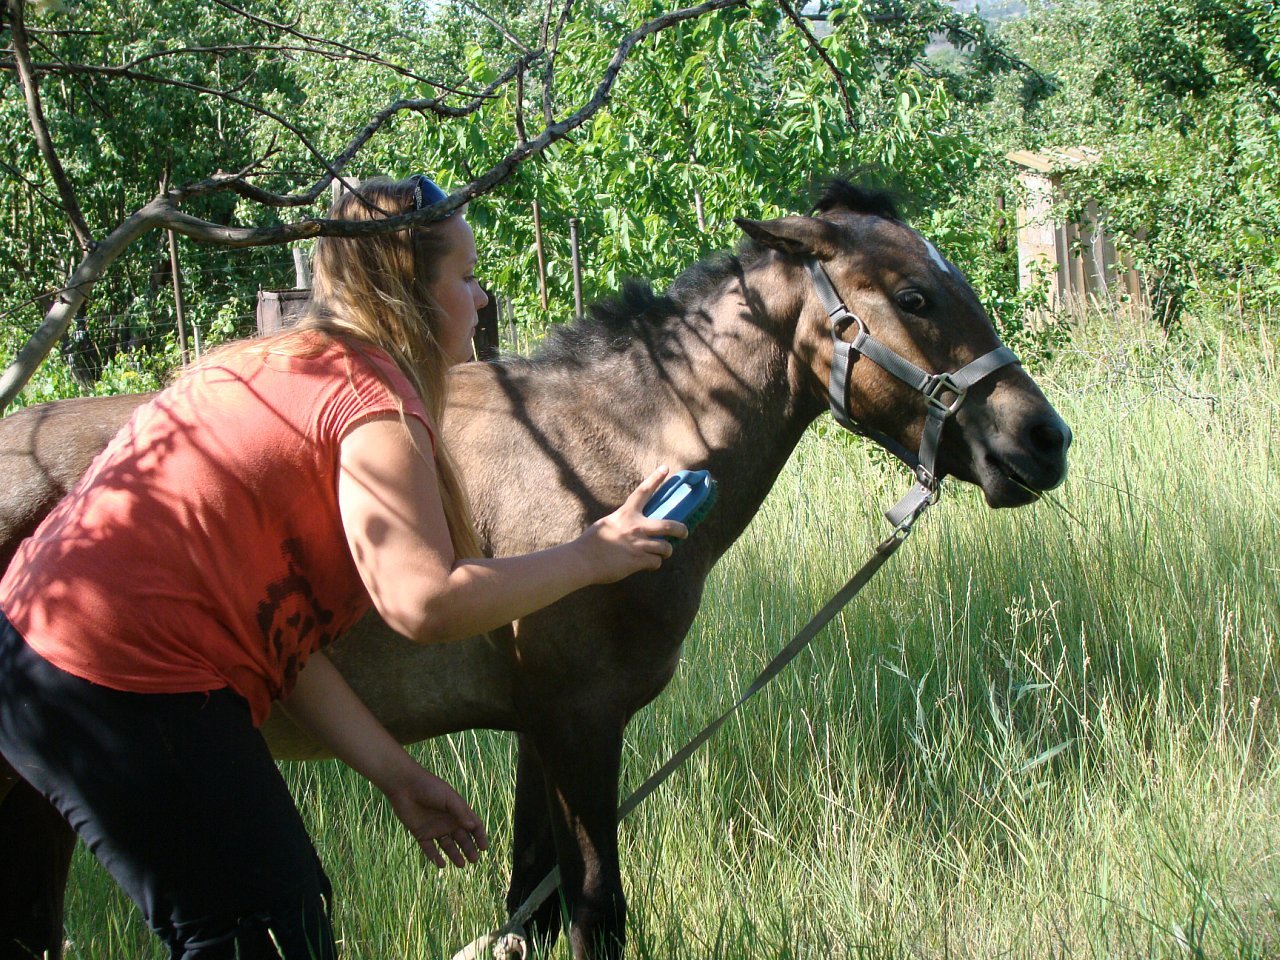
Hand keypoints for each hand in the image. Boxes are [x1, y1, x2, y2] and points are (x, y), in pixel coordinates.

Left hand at [384, 767, 488, 868]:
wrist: (405, 786)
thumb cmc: (430, 787)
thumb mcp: (449, 798)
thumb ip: (461, 812)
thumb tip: (473, 827)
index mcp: (457, 811)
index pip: (473, 826)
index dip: (480, 836)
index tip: (484, 848)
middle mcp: (447, 821)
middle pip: (462, 838)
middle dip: (469, 849)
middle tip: (474, 860)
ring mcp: (434, 829)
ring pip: (447, 846)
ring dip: (455, 855)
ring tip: (461, 865)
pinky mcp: (421, 834)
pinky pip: (429, 849)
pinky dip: (435, 857)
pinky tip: (441, 864)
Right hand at [579, 466, 686, 583]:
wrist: (582, 560)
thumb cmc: (592, 542)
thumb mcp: (608, 523)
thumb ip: (623, 522)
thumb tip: (633, 527)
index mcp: (626, 514)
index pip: (644, 491)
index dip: (656, 478)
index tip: (666, 468)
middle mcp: (636, 527)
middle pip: (668, 525)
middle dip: (681, 529)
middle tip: (684, 532)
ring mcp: (638, 544)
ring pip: (665, 548)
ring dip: (665, 552)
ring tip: (660, 553)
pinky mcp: (638, 560)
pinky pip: (655, 562)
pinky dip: (653, 564)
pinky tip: (646, 564)